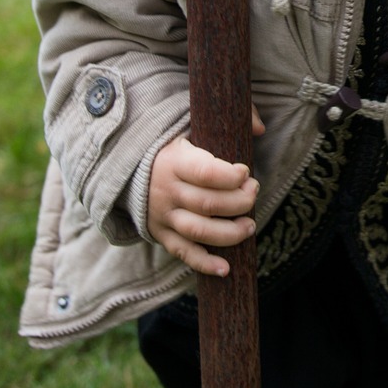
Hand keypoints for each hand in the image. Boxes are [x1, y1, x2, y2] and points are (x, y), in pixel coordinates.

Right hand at [146, 115, 263, 276]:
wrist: (128, 166)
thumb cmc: (173, 144)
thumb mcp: (192, 123)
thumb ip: (230, 118)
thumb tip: (260, 128)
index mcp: (174, 160)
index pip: (205, 172)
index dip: (230, 176)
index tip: (246, 171)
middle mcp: (167, 190)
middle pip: (208, 203)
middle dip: (239, 202)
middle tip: (254, 193)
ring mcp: (163, 215)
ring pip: (198, 230)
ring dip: (229, 234)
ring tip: (249, 227)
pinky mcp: (161, 234)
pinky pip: (183, 252)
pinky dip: (204, 263)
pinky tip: (226, 269)